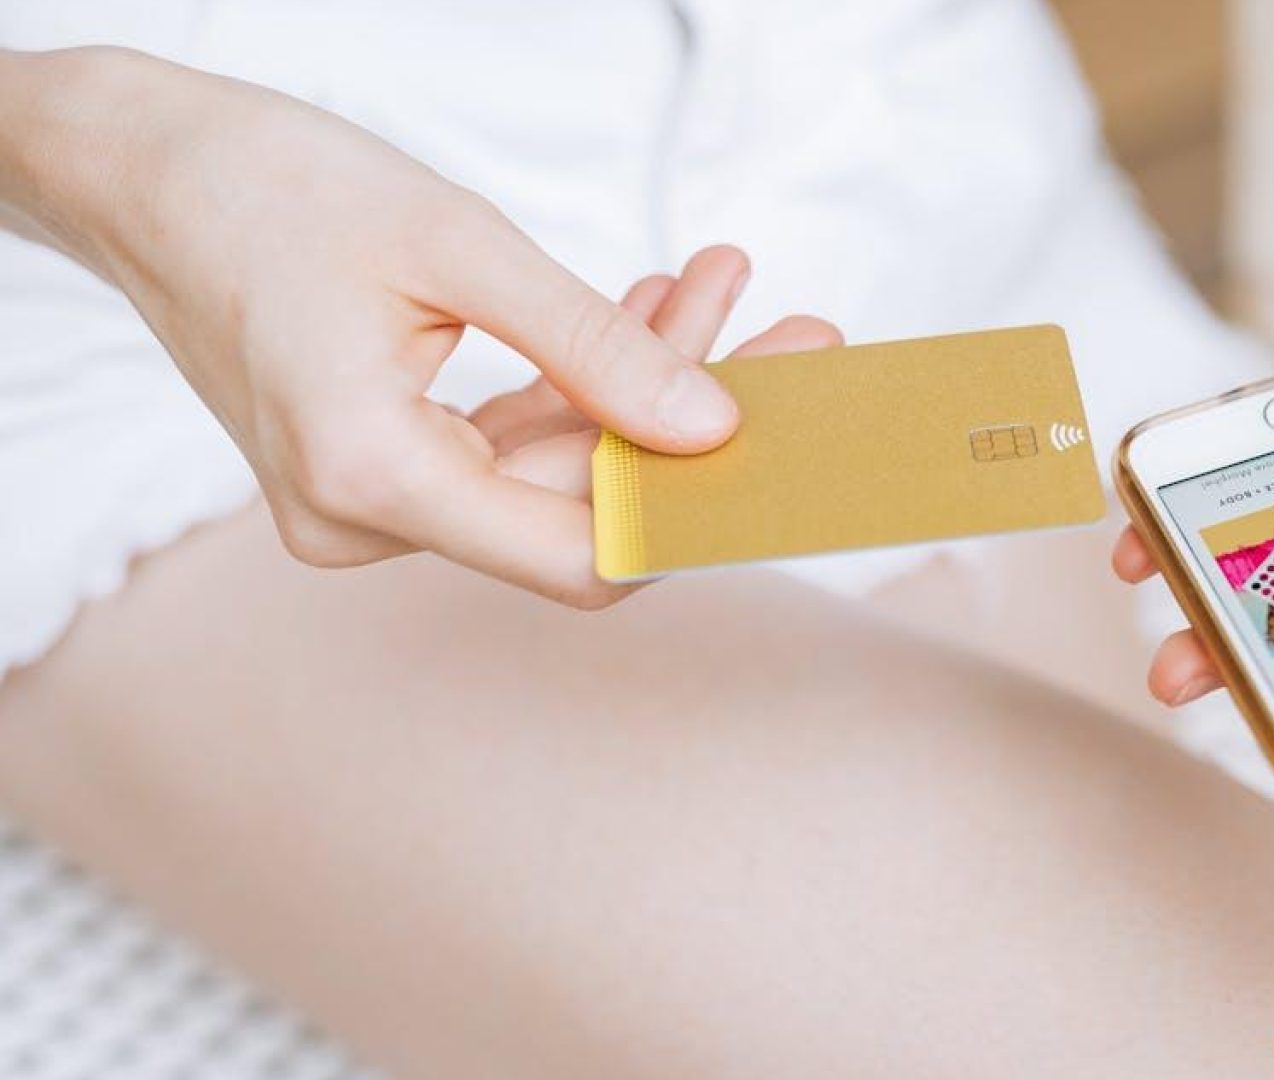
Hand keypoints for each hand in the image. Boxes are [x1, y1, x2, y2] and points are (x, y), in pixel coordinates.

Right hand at [9, 48, 832, 606]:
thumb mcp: (460, 247)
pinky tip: (652, 307)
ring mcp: (368, 502)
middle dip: (692, 418)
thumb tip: (715, 430)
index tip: (795, 442)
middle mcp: (363, 520)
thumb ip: (596, 347)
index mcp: (371, 477)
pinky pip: (511, 440)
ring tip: (723, 286)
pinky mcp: (380, 465)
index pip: (584, 556)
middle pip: (582, 506)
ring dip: (645, 383)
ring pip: (558, 467)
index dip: (699, 512)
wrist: (142, 169)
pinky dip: (581, 382)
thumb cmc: (270, 188)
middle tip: (800, 336)